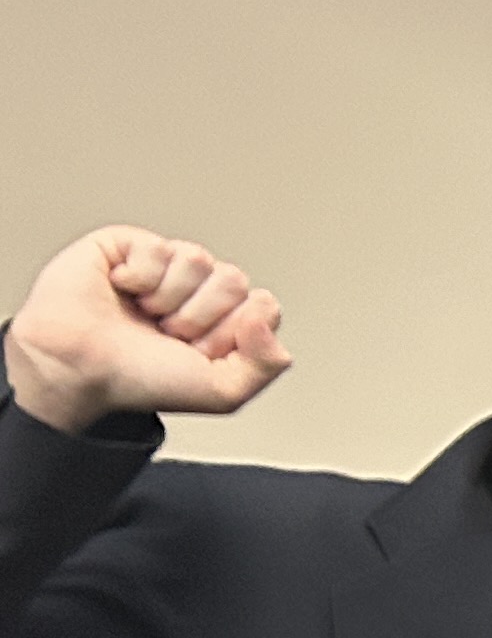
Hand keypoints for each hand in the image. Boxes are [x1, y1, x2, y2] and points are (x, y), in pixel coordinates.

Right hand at [6, 229, 292, 434]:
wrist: (78, 369)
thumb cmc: (140, 381)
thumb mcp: (223, 391)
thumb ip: (268, 363)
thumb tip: (266, 311)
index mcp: (223, 321)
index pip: (262, 305)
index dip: (232, 333)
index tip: (199, 352)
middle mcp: (197, 291)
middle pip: (233, 280)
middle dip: (200, 317)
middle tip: (166, 334)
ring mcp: (165, 267)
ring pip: (198, 260)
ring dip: (168, 298)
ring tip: (142, 314)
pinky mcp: (129, 245)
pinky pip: (159, 248)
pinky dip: (139, 277)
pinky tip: (120, 290)